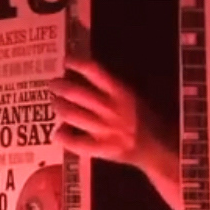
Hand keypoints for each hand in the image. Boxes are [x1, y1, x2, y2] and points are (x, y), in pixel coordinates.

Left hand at [48, 60, 181, 209]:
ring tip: (55, 103)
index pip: (94, 72)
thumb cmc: (142, 119)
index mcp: (121, 93)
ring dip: (58, 106)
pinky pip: (74, 142)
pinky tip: (58, 132)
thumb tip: (82, 77)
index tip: (65, 60)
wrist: (156, 148)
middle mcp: (111, 109)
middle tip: (53, 84)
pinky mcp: (100, 149)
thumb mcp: (131, 97)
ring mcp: (104, 130)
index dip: (76, 63)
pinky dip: (62, 136)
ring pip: (71, 114)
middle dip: (60, 86)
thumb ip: (110, 88)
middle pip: (76, 93)